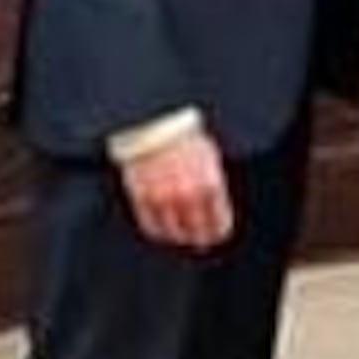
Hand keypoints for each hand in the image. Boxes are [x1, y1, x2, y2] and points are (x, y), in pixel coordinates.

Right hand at [120, 132, 235, 250]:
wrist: (154, 118)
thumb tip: (214, 208)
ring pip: (172, 233)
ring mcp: (162, 198)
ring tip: (180, 234)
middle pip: (195, 234)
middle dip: (199, 237)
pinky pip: (150, 226)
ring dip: (178, 236)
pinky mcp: (140, 197)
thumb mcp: (210, 155)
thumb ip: (212, 184)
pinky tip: (163, 228)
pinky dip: (158, 231)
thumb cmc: (184, 131)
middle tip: (199, 239)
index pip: (217, 225)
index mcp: (209, 184)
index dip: (216, 232)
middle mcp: (187, 195)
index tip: (214, 234)